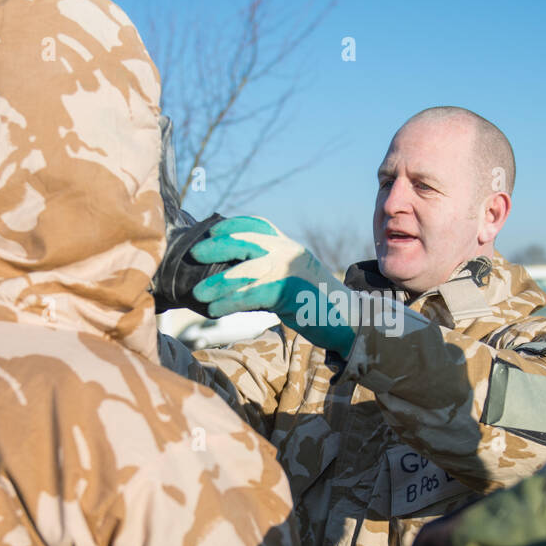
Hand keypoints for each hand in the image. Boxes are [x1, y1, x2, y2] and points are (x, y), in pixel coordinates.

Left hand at [190, 216, 357, 356]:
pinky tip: (216, 310)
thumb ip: (271, 272)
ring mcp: (290, 271)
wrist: (350, 321)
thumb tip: (234, 278)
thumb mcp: (295, 279)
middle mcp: (289, 253)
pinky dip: (230, 303)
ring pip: (245, 272)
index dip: (232, 226)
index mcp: (290, 247)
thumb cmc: (319, 305)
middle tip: (195, 254)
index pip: (258, 225)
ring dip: (217, 283)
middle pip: (246, 242)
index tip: (212, 231)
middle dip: (217, 247)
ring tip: (198, 294)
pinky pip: (252, 295)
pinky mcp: (289, 292)